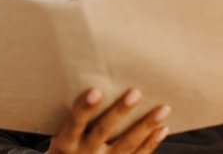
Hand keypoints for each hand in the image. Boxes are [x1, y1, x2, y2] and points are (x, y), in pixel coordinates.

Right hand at [46, 88, 170, 153]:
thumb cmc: (67, 146)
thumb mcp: (60, 133)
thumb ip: (73, 114)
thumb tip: (87, 77)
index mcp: (66, 142)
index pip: (75, 122)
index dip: (85, 108)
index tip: (95, 91)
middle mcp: (85, 153)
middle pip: (103, 131)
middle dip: (120, 112)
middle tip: (135, 93)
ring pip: (126, 144)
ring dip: (145, 126)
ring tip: (163, 109)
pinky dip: (151, 143)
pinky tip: (162, 128)